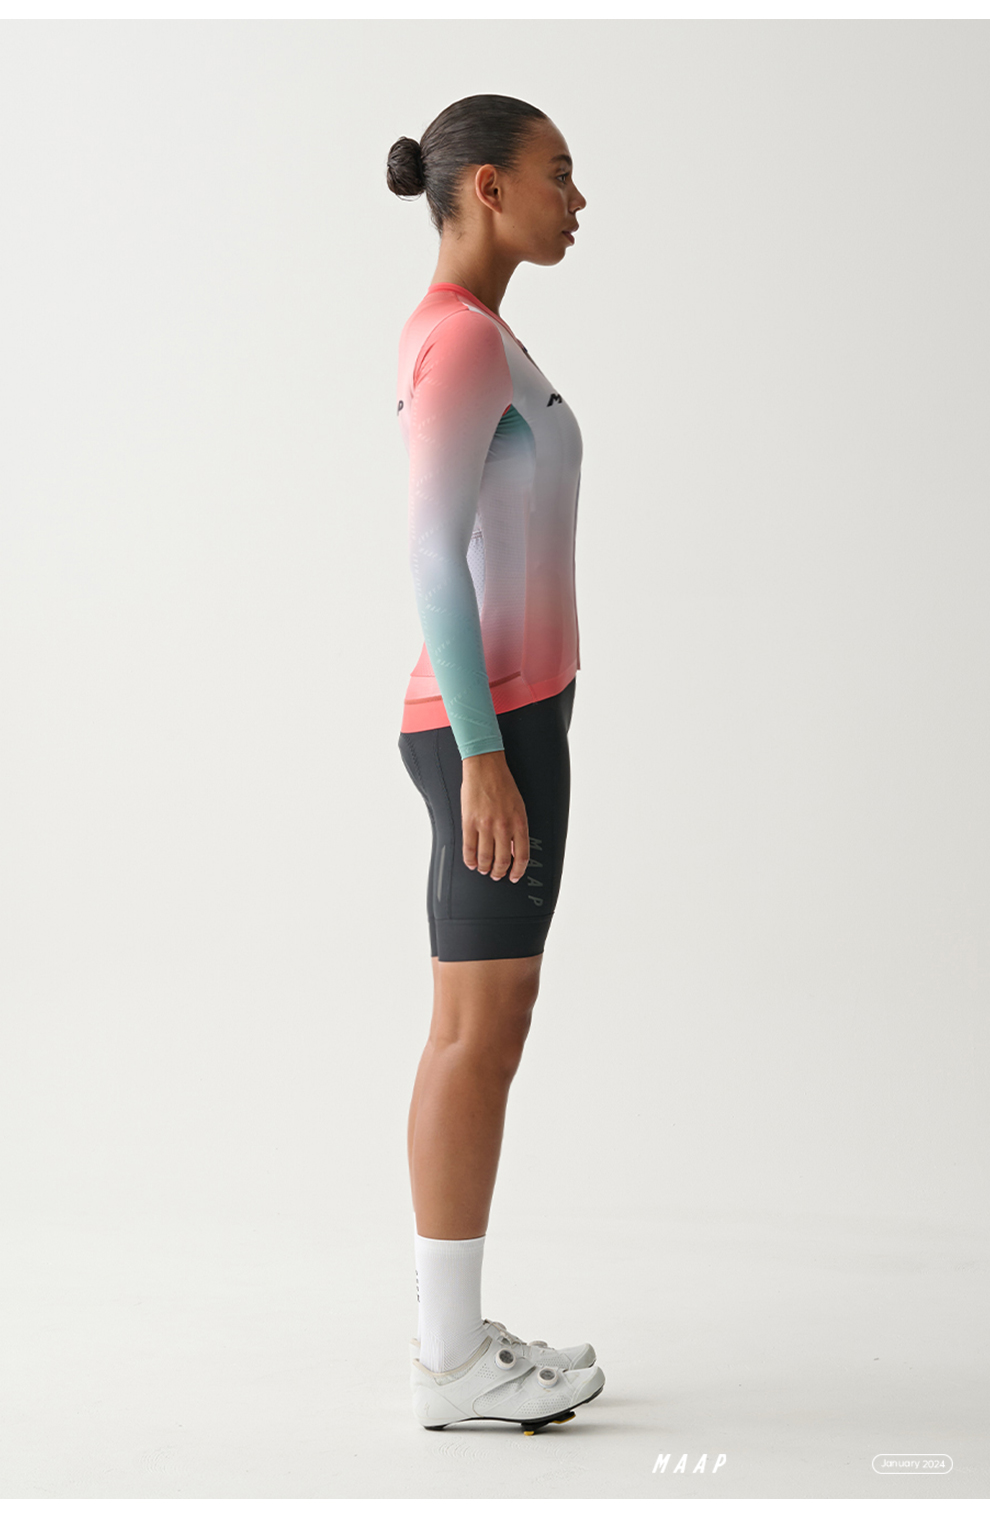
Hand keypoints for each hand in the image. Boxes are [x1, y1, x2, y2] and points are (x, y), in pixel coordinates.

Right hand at [461, 751, 529, 882]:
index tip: (514, 876)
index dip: (518, 870)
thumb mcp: (519, 807)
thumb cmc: (503, 784)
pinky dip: (470, 860)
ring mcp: (485, 825)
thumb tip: (514, 850)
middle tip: (496, 875)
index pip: (522, 856)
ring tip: (484, 870)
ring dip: (485, 868)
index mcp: (519, 822)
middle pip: (502, 860)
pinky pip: (469, 848)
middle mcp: (503, 826)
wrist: (485, 767)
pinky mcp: (469, 822)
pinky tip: (472, 863)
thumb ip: (517, 829)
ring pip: (485, 858)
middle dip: (499, 872)